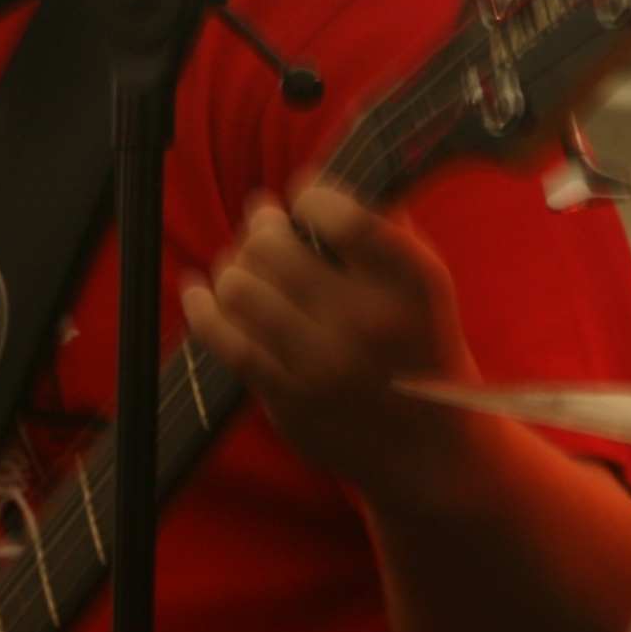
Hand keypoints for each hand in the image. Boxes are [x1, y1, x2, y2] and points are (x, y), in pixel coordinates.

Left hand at [180, 183, 474, 501]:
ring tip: (246, 265)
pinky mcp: (287, 398)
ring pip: (240, 286)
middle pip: (274, 247)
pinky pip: (223, 337)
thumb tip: (313, 184)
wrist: (428, 447)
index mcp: (410, 284)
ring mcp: (324, 365)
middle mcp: (367, 324)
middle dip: (261, 227)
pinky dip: (203, 304)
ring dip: (234, 265)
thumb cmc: (418, 345)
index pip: (344, 218)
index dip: (310, 194)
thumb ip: (380, 228)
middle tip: (265, 228)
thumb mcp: (424, 282)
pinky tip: (202, 290)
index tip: (303, 197)